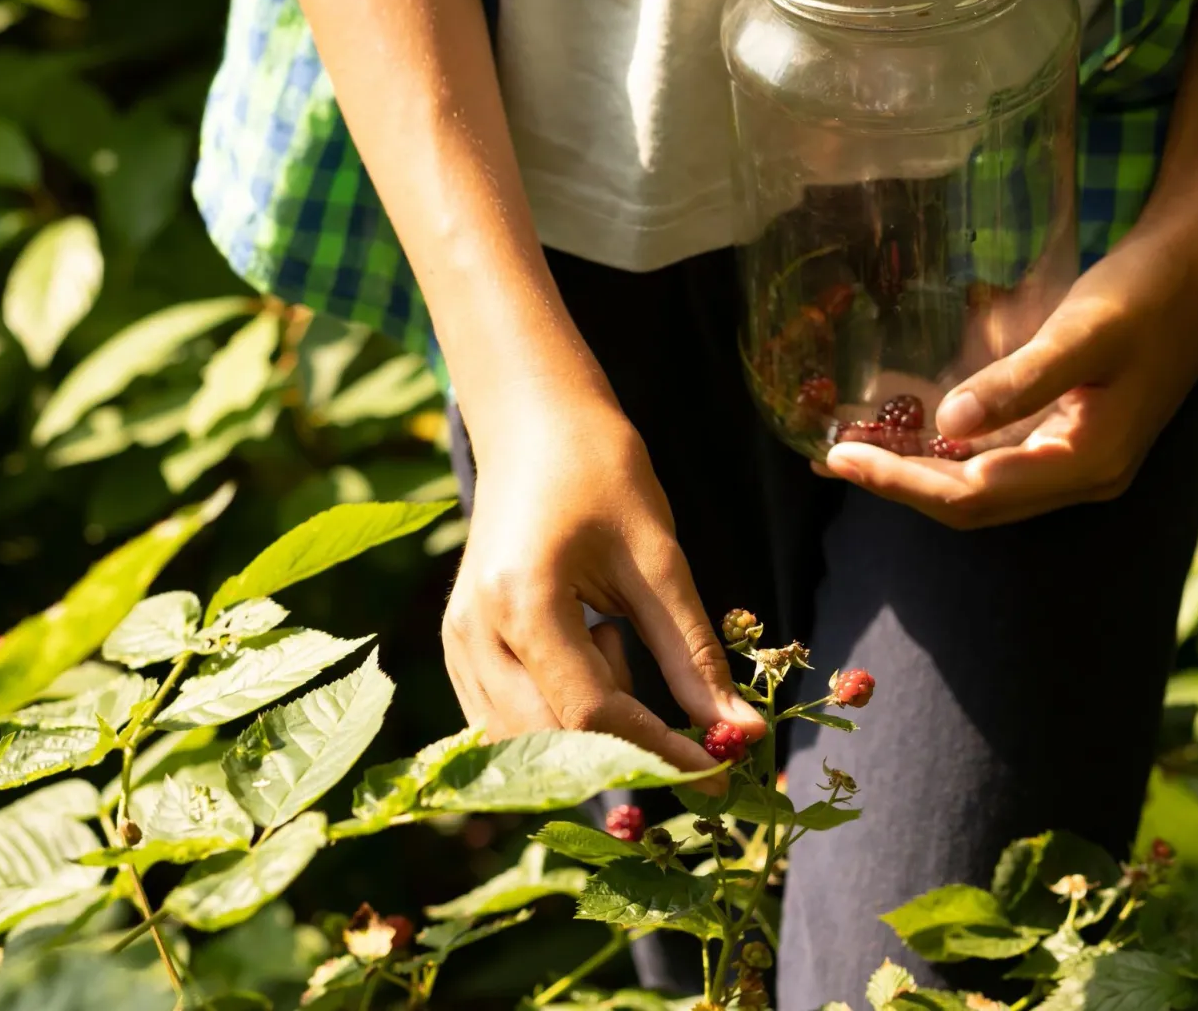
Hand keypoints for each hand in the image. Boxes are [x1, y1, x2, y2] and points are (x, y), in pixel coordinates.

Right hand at [443, 395, 764, 786]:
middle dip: (629, 755)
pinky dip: (564, 716)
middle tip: (692, 736)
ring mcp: (457, 646)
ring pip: (528, 743)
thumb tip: (741, 732)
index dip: (659, 752)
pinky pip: (510, 722)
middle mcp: (474, 634)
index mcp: (523, 602)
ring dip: (592, 732)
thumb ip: (693, 654)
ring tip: (619, 646)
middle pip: (553, 743)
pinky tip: (591, 651)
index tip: (719, 771)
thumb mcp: (659, 559)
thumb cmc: (604, 474)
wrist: (535, 427)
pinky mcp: (458, 652)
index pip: (592, 714)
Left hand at [820, 233, 1197, 527]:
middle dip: (899, 485)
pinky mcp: (1069, 435)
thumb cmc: (1147, 291)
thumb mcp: (1085, 331)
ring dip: (917, 473)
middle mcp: (1081, 476)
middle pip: (972, 503)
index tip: (840, 457)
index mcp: (1087, 462)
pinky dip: (945, 449)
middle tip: (831, 458)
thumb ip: (1019, 380)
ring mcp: (1076, 460)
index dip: (901, 483)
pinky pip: (995, 458)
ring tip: (852, 451)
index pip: (972, 495)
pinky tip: (906, 426)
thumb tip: (947, 425)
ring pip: (980, 485)